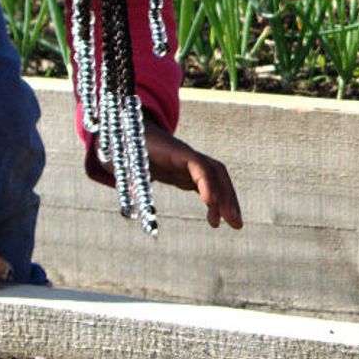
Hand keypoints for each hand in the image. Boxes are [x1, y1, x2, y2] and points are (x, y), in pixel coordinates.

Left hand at [85, 121, 242, 228]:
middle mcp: (186, 156)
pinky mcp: (187, 173)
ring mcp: (189, 165)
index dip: (205, 182)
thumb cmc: (123, 147)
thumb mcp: (123, 159)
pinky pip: (208, 187)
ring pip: (217, 180)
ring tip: (236, 226)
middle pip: (216, 172)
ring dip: (228, 201)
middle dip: (228, 195)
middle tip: (235, 222)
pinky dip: (214, 204)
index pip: (197, 164)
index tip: (210, 203)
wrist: (127, 133)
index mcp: (172, 152)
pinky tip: (215, 223)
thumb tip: (129, 189)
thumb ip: (127, 171)